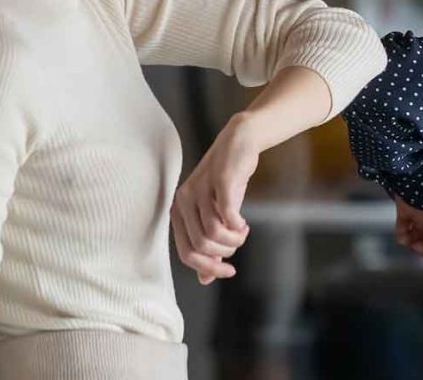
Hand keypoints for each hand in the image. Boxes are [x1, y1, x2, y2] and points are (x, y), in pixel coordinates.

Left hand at [171, 113, 259, 283]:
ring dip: (233, 240)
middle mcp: (183, 201)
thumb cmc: (226, 183)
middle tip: (238, 242)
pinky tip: (243, 223)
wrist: (239, 143)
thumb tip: (204, 279)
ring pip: (213, 233)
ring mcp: (200, 190)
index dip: (209, 268)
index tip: (229, 271)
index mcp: (179, 212)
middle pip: (201, 246)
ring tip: (242, 232)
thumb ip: (208, 245)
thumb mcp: (215, 216)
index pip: (186, 253)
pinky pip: (226, 215)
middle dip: (225, 253)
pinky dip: (237, 226)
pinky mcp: (219, 181)